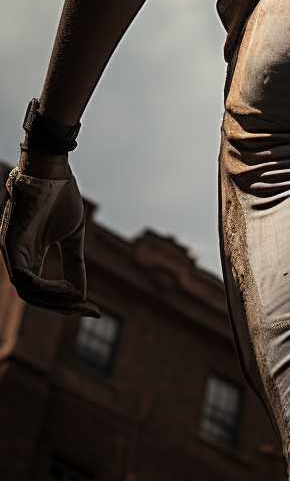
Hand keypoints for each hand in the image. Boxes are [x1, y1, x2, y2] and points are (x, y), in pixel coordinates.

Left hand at [0, 162, 98, 315]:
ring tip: (76, 298)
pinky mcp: (9, 245)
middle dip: (60, 307)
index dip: (64, 302)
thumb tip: (84, 296)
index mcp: (31, 255)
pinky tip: (66, 288)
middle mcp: (18, 257)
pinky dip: (44, 287)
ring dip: (53, 300)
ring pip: (26, 291)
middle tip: (85, 309)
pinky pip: (22, 277)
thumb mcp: (73, 237)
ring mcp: (11, 251)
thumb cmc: (62, 197)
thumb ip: (75, 264)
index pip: (42, 289)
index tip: (90, 309)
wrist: (52, 171)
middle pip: (34, 296)